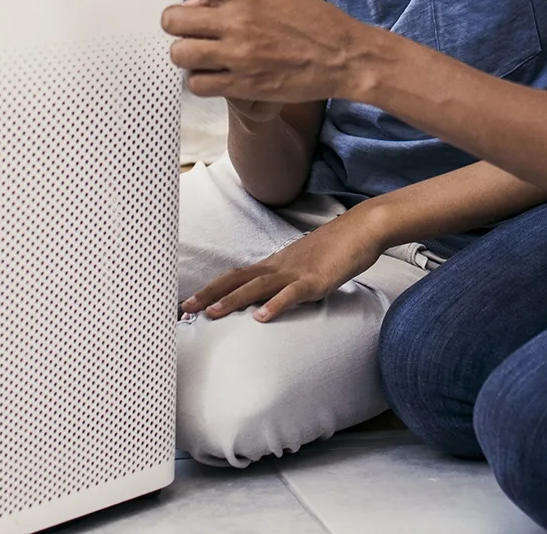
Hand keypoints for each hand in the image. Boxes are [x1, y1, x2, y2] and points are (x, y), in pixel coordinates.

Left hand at [114, 0, 396, 105]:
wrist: (346, 56)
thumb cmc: (312, 21)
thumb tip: (196, 2)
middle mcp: (237, 19)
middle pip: (172, 20)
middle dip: (177, 26)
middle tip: (197, 31)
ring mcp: (238, 53)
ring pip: (179, 54)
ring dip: (186, 55)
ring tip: (208, 54)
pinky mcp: (243, 83)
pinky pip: (197, 84)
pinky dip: (201, 81)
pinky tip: (219, 76)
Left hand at [181, 210, 389, 322]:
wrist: (363, 228)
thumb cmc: (338, 248)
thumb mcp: (307, 265)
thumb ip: (290, 280)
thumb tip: (277, 296)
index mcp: (276, 264)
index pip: (237, 275)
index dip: (213, 288)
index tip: (191, 301)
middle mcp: (280, 266)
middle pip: (238, 279)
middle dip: (210, 294)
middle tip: (184, 308)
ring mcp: (297, 272)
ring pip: (258, 286)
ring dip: (233, 300)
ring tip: (211, 315)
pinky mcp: (316, 280)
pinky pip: (292, 294)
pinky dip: (276, 305)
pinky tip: (262, 318)